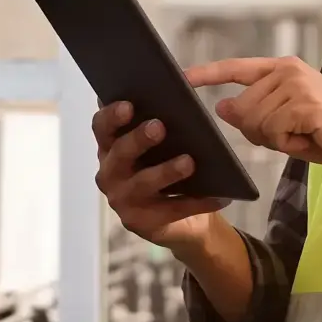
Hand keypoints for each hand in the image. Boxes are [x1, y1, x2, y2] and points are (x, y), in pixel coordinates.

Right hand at [92, 101, 227, 249]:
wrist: (185, 221)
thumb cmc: (168, 170)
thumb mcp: (162, 147)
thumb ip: (158, 124)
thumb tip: (178, 98)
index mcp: (111, 148)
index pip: (102, 128)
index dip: (111, 116)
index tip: (129, 105)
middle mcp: (110, 174)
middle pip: (119, 153)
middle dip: (138, 139)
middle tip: (159, 127)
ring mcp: (122, 201)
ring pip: (143, 183)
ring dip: (166, 171)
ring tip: (189, 162)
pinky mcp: (141, 223)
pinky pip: (172, 210)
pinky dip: (197, 202)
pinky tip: (219, 196)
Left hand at [187, 57, 321, 182]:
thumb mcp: (286, 125)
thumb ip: (255, 114)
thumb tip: (222, 108)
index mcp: (283, 70)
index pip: (236, 68)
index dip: (208, 74)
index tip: (183, 78)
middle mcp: (287, 71)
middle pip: (242, 108)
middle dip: (259, 132)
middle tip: (292, 136)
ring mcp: (296, 85)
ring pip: (255, 122)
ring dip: (276, 139)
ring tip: (305, 135)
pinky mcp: (305, 104)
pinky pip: (273, 131)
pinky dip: (288, 144)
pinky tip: (310, 138)